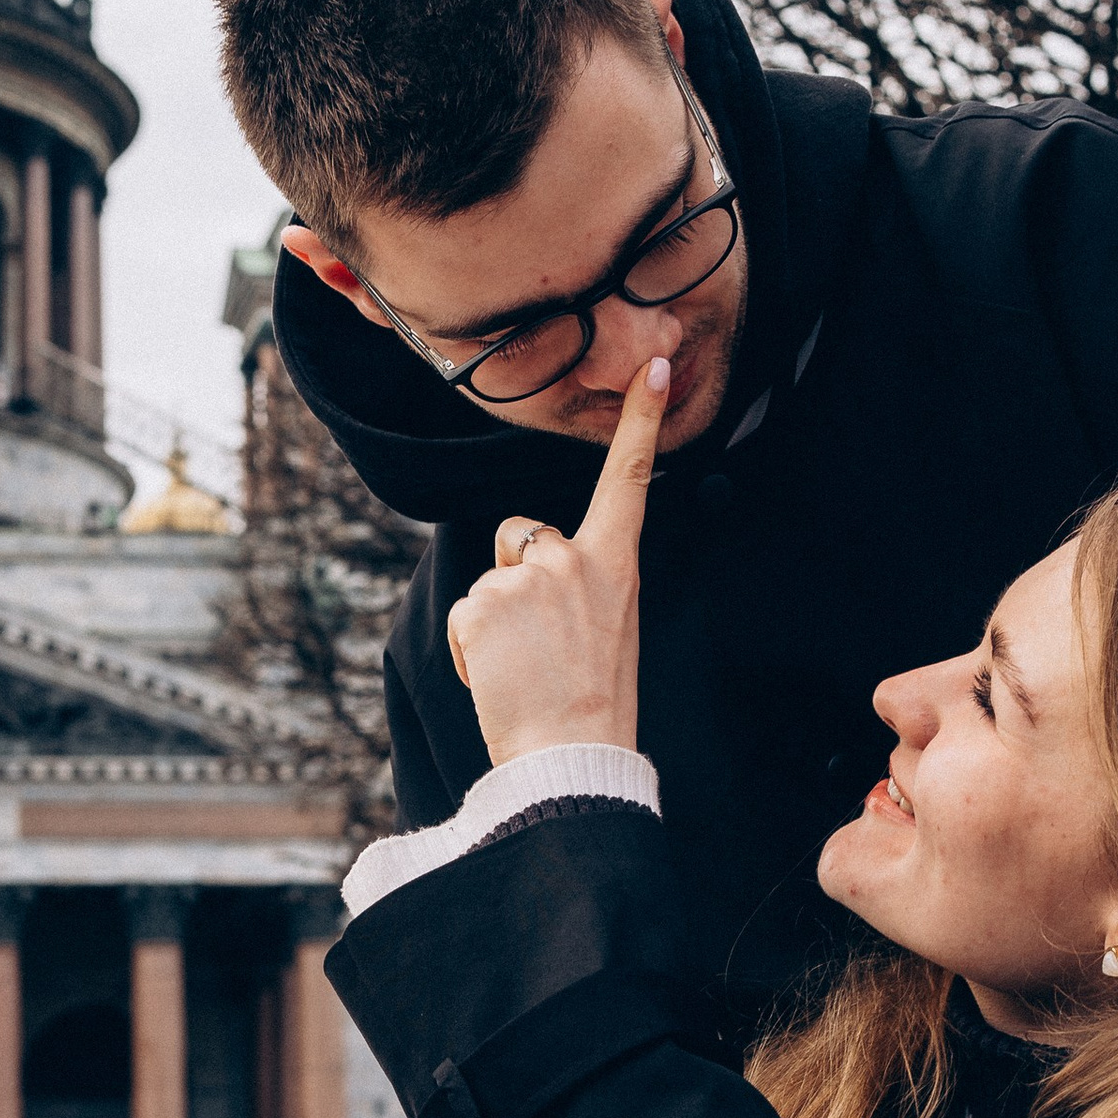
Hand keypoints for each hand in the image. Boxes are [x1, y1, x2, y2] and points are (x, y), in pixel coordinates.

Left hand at [444, 355, 666, 763]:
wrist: (573, 750)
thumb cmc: (594, 698)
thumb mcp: (611, 625)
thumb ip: (586, 583)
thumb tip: (546, 571)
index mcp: (616, 562)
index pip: (630, 479)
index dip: (640, 420)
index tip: (651, 366)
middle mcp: (572, 557)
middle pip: (520, 535)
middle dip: (515, 578)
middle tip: (542, 646)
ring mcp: (526, 576)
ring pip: (489, 581)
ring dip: (494, 623)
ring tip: (525, 669)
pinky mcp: (484, 601)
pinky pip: (466, 615)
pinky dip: (472, 649)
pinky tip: (499, 677)